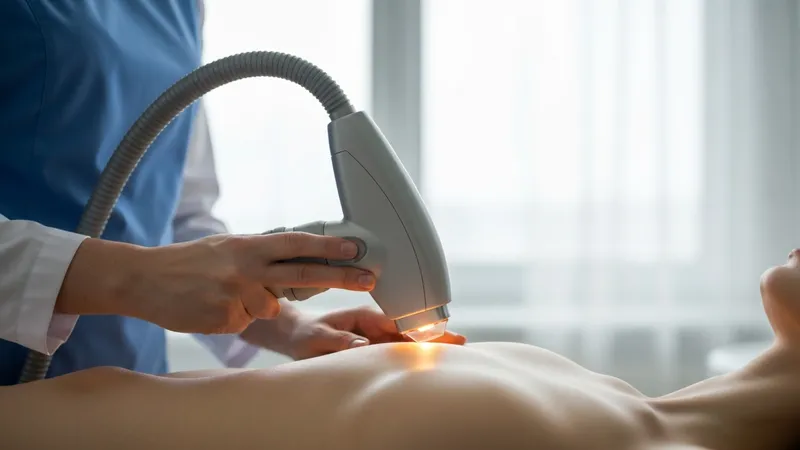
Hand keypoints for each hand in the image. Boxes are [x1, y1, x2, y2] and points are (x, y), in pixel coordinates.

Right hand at [108, 232, 375, 334]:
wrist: (144, 279)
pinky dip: (233, 318)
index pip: (297, 244)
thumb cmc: (188, 263)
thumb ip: (261, 254)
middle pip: (303, 274)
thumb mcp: (228, 247)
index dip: (328, 246)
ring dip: (253, 305)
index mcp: (248, 246)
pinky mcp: (226, 319)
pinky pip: (245, 324)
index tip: (356, 248)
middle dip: (340, 276)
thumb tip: (296, 258)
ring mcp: (237, 294)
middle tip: (369, 278)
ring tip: (221, 294)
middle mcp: (246, 267)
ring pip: (269, 308)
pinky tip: (211, 307)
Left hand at [258, 306, 466, 359]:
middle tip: (461, 341)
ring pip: (408, 341)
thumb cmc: (306, 334)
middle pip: (409, 331)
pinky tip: (435, 356)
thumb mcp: (317, 337)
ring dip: (430, 344)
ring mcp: (377, 336)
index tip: (434, 335)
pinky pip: (398, 350)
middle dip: (434, 335)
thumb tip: (362, 344)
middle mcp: (375, 325)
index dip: (416, 329)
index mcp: (364, 317)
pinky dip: (417, 352)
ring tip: (457, 347)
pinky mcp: (376, 348)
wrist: (297, 335)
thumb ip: (338, 340)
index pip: (396, 323)